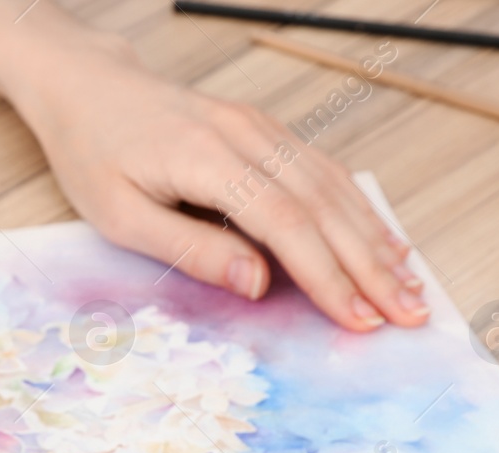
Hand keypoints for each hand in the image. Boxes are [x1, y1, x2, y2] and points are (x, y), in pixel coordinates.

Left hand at [15, 48, 427, 331]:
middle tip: (408, 315)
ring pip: (335, 188)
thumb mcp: (120, 216)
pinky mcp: (265, 131)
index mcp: (209, 159)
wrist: (89, 86)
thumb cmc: (93, 153)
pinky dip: (359, 212)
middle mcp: (247, 136)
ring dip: (376, 241)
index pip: (287, 224)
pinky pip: (324, 172)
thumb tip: (258, 285)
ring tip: (410, 288)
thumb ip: (190, 250)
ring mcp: (261, 129)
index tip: (359, 319)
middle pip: (325, 207)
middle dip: (371, 268)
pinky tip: (385, 242)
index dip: (328, 276)